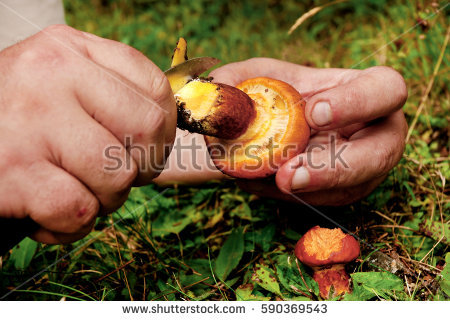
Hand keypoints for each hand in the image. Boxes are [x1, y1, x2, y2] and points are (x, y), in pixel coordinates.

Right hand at [0, 25, 175, 242]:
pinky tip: (47, 212)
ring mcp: (32, 119)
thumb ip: (110, 97)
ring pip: (118, 175)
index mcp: (74, 51)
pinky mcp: (13, 169)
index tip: (144, 150)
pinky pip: (79, 210)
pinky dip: (70, 226)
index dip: (164, 131)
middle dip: (142, 168)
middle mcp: (53, 74)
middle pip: (148, 129)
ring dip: (105, 200)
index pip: (156, 88)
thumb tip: (166, 132)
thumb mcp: (62, 88)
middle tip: (112, 175)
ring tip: (74, 190)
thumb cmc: (20, 122)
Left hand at [210, 58, 407, 205]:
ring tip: (266, 180)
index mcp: (364, 88)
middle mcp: (373, 130)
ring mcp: (361, 165)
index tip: (313, 113)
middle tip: (288, 174)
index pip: (386, 90)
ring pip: (350, 187)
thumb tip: (219, 104)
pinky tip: (262, 183)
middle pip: (382, 153)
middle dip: (337, 168)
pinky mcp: (341, 191)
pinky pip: (323, 203)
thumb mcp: (250, 78)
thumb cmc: (269, 94)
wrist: (262, 128)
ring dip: (306, 190)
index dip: (356, 103)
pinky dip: (291, 197)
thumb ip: (234, 85)